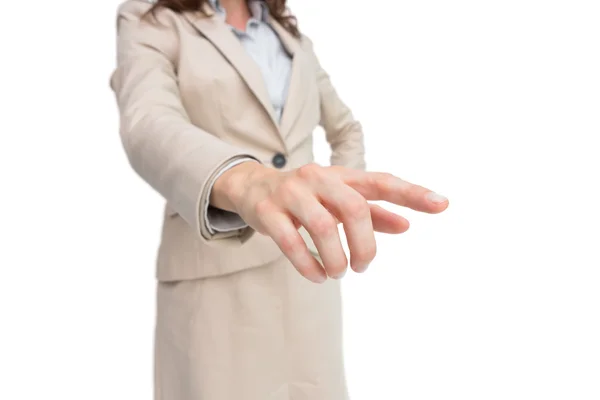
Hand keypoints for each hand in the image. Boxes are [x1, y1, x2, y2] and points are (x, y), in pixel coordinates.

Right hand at [211, 162, 448, 282]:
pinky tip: (318, 276)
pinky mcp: (267, 211)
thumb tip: (408, 225)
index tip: (443, 205)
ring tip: (339, 273)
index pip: (382, 182)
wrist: (252, 186)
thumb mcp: (339, 199)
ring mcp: (291, 193)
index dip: (412, 193)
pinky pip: (290, 240)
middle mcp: (319, 179)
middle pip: (354, 208)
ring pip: (321, 225)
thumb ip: (373, 213)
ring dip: (336, 257)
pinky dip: (308, 264)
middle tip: (363, 268)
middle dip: (365, 244)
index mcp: (342, 176)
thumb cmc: (307, 197)